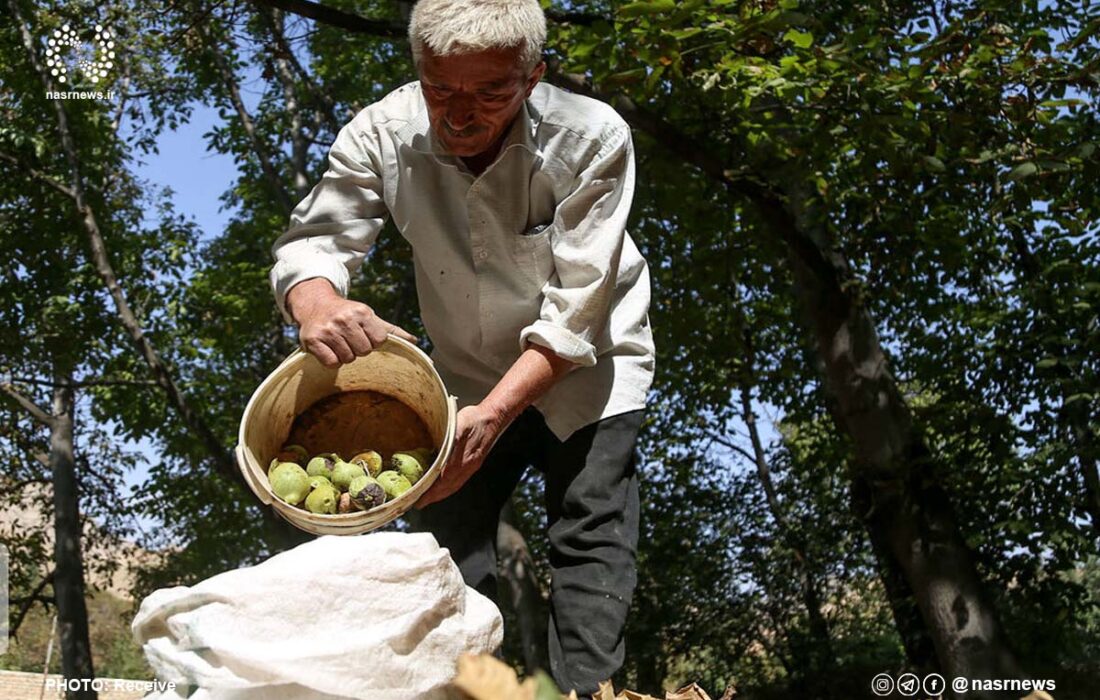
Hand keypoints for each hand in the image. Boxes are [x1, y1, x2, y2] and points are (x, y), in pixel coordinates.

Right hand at [288, 279, 416, 367]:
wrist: (315, 305)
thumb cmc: (347, 314)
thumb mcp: (369, 317)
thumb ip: (390, 330)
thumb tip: (414, 341)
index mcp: (362, 312)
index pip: (379, 340)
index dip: (373, 342)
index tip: (364, 335)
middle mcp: (344, 319)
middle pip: (364, 351)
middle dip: (358, 349)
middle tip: (349, 339)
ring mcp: (328, 329)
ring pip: (348, 358)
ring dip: (345, 355)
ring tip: (339, 343)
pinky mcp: (313, 340)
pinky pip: (331, 363)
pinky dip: (332, 360)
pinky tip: (329, 349)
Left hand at [416, 404, 504, 507]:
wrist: (493, 418)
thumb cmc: (475, 420)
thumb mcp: (459, 424)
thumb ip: (448, 438)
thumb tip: (438, 449)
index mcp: (462, 460)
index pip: (443, 483)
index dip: (430, 494)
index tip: (419, 501)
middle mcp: (467, 467)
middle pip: (447, 489)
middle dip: (432, 498)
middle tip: (419, 503)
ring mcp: (470, 467)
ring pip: (453, 486)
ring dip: (440, 494)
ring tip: (428, 498)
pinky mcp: (473, 464)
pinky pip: (458, 481)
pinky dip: (448, 487)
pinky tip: (443, 485)